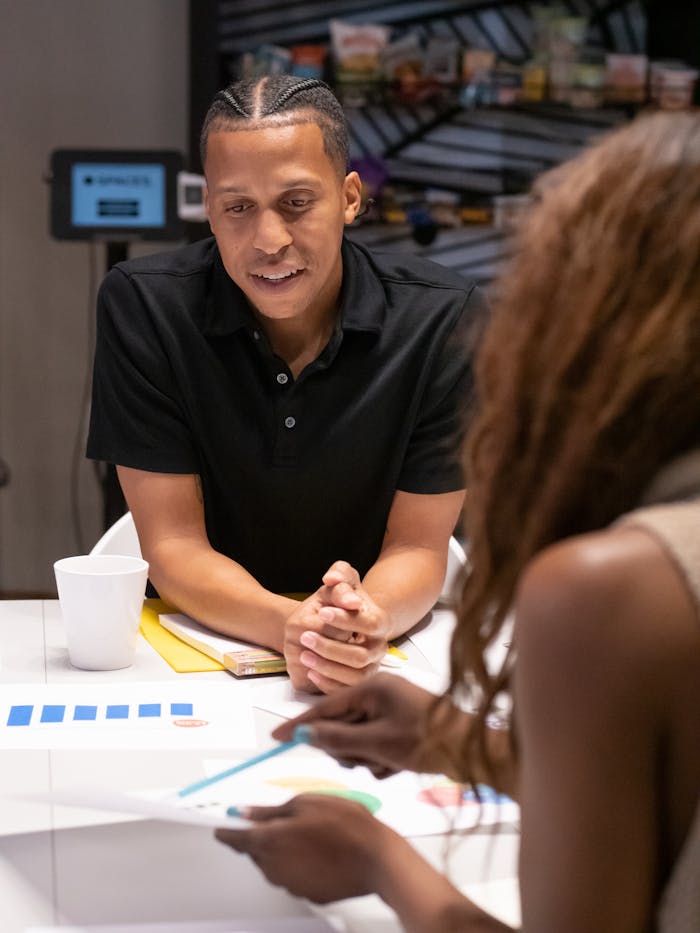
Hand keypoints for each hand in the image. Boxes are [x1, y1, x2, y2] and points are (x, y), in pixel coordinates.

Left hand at [215, 794, 394, 902]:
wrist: (376, 858)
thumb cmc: (345, 825)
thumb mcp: (306, 802)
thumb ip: (270, 810)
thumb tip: (245, 813)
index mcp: (269, 841)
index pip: (234, 838)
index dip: (226, 829)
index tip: (221, 826)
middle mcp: (274, 867)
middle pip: (255, 850)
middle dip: (263, 835)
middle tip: (285, 819)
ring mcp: (290, 884)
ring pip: (274, 863)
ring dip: (282, 849)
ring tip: (310, 832)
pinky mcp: (307, 893)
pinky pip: (293, 875)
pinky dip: (299, 863)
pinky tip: (319, 850)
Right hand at [272, 672, 450, 777]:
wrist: (473, 752)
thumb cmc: (426, 741)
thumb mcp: (377, 743)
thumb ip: (338, 740)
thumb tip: (306, 735)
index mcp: (373, 687)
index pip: (326, 707)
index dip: (300, 724)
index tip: (274, 738)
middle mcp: (380, 693)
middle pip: (341, 725)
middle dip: (348, 748)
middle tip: (365, 759)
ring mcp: (392, 709)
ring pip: (358, 740)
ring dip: (366, 757)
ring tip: (388, 763)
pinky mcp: (402, 726)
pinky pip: (375, 746)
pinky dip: (381, 760)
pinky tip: (398, 766)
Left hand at [284, 561, 389, 692]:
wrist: (342, 622)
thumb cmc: (342, 600)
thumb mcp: (343, 581)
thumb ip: (340, 573)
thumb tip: (332, 579)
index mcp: (380, 622)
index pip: (369, 623)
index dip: (345, 619)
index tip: (321, 612)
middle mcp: (379, 648)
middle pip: (360, 655)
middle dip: (330, 647)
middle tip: (304, 637)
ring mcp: (371, 668)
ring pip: (355, 677)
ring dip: (327, 668)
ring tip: (304, 656)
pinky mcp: (358, 684)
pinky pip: (345, 691)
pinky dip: (327, 683)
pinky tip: (310, 671)